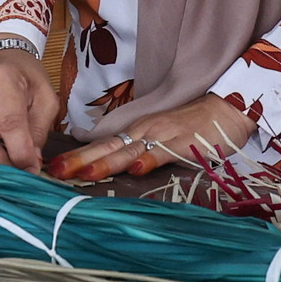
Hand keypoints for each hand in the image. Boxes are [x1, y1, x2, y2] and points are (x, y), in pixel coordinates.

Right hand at [0, 47, 58, 171]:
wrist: (0, 58)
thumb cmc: (26, 78)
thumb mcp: (46, 97)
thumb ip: (39, 130)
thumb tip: (31, 162)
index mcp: (3, 80)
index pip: (9, 124)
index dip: (19, 152)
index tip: (31, 169)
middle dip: (0, 164)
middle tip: (17, 172)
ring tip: (6, 162)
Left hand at [47, 94, 252, 182]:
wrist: (228, 108)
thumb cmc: (195, 126)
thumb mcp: (162, 139)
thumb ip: (140, 152)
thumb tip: (114, 169)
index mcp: (137, 132)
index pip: (102, 145)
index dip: (77, 156)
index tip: (52, 167)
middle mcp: (144, 131)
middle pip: (106, 147)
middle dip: (79, 160)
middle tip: (53, 171)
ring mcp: (162, 135)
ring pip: (128, 150)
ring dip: (105, 161)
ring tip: (84, 173)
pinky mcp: (183, 142)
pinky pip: (163, 152)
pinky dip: (148, 160)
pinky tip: (136, 169)